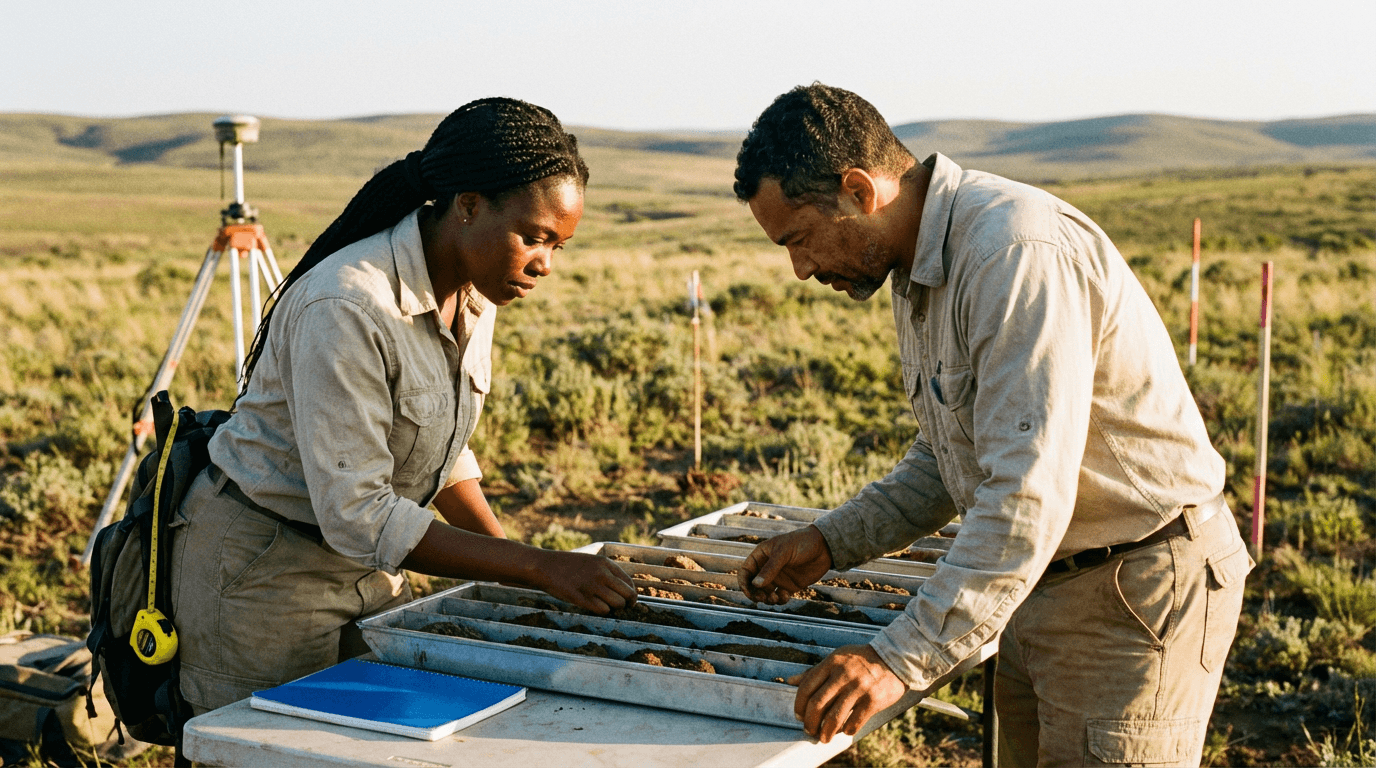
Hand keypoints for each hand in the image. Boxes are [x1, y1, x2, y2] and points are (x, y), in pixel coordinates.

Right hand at [531, 550, 636, 614]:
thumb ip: (607, 573)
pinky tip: (594, 607)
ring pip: (617, 604)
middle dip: (627, 604)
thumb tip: (624, 591)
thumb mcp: (591, 562)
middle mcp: (601, 574)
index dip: (631, 595)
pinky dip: (602, 611)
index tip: (628, 601)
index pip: (629, 583)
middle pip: (627, 595)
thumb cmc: (569, 566)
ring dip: (614, 609)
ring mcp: (592, 586)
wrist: (545, 566)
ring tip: (605, 606)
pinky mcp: (581, 598)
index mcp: (605, 563)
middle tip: (621, 608)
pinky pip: (602, 610)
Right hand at [738, 525, 832, 603]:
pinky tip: (786, 596)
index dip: (743, 583)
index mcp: (761, 556)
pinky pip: (780, 597)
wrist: (825, 547)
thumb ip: (770, 568)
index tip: (748, 591)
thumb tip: (755, 585)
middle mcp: (768, 568)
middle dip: (755, 594)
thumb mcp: (784, 552)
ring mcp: (779, 578)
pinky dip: (780, 600)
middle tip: (762, 598)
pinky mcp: (790, 586)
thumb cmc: (802, 543)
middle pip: (754, 586)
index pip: (745, 571)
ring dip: (768, 599)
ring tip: (775, 598)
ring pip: (766, 594)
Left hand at [790, 644, 906, 742]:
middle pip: (817, 704)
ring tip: (824, 738)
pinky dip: (847, 730)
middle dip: (810, 722)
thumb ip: (814, 671)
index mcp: (831, 663)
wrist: (895, 657)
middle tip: (810, 730)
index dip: (799, 705)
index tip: (799, 715)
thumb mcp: (836, 659)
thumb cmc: (860, 659)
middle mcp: (843, 675)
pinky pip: (855, 721)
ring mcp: (859, 688)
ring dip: (826, 732)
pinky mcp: (873, 700)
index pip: (806, 687)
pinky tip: (845, 731)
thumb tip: (790, 680)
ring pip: (834, 717)